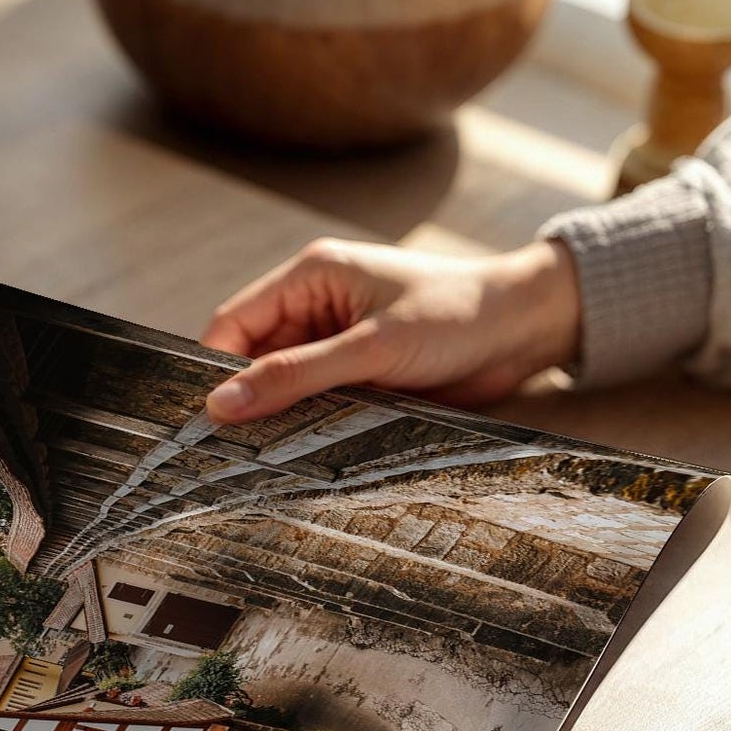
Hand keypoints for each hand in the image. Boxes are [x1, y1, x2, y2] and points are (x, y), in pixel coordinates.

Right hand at [200, 238, 582, 423]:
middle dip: (244, 399)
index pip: (232, 324)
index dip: (213, 371)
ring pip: (281, 386)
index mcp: (310, 277)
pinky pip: (313, 402)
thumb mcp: (371, 346)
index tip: (203, 419)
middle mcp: (315, 306)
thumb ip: (294, 376)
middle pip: (251, 359)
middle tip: (231, 448)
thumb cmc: (458, 316)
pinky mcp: (357, 374)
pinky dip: (306, 425)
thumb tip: (223, 405)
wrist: (528, 329)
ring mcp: (336, 342)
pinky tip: (304, 448)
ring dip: (278, 416)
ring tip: (268, 453)